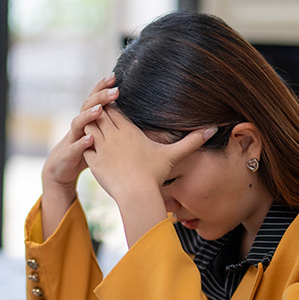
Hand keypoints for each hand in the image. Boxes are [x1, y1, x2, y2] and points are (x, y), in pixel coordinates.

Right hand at [41, 75, 117, 238]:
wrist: (63, 167)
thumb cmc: (86, 149)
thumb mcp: (102, 135)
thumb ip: (115, 124)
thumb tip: (141, 118)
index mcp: (89, 118)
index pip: (96, 98)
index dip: (103, 87)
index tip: (116, 76)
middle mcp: (80, 124)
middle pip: (89, 105)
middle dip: (101, 97)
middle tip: (116, 90)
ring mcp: (73, 137)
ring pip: (79, 121)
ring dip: (89, 115)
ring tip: (99, 110)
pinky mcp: (69, 153)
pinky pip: (76, 146)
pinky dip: (82, 142)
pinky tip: (91, 139)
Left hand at [83, 107, 215, 245]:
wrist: (137, 195)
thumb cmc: (155, 175)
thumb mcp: (173, 155)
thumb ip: (192, 141)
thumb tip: (214, 129)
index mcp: (128, 130)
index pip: (113, 108)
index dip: (110, 105)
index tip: (110, 105)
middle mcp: (112, 135)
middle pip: (98, 114)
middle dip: (97, 112)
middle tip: (97, 113)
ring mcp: (101, 148)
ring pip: (88, 127)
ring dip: (89, 127)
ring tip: (92, 129)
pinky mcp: (93, 161)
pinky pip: (83, 147)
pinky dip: (84, 145)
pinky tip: (88, 147)